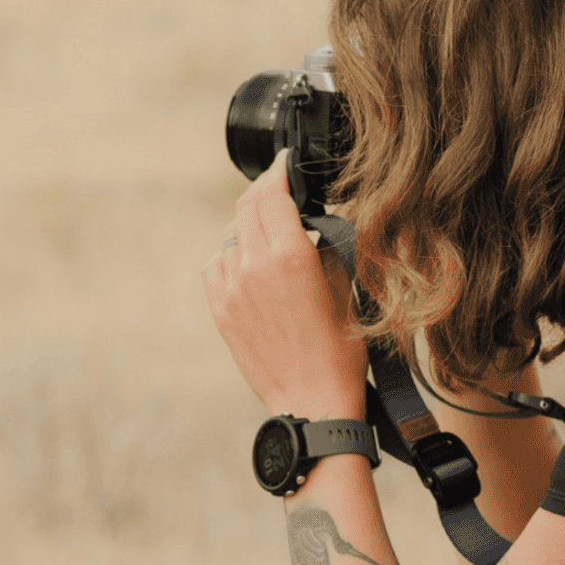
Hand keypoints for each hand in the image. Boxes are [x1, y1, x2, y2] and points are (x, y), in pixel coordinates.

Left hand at [202, 158, 369, 415]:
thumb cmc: (341, 351)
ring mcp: (232, 288)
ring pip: (230, 235)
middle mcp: (255, 266)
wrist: (313, 401)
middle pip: (247, 206)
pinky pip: (217, 264)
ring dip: (249, 227)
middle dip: (264, 193)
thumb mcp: (347, 288)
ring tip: (271, 236)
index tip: (287, 163)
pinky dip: (232, 256)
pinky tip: (251, 266)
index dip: (280, 171)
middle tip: (280, 190)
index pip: (274, 193)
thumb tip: (318, 220)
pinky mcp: (220, 309)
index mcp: (291, 256)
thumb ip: (328, 246)